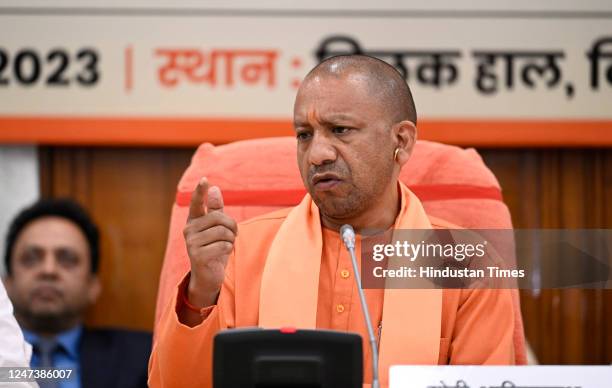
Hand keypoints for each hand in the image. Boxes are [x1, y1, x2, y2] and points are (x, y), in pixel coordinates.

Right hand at [183, 177, 236, 307]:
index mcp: (194, 220)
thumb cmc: (214, 248)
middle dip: (232, 226)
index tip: (204, 179)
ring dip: (231, 239)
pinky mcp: (197, 255)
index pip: (196, 203)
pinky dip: (228, 249)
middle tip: (233, 234)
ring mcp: (191, 243)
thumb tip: (214, 188)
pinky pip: (223, 246)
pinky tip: (222, 254)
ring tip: (227, 245)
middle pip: (218, 218)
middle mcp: (189, 229)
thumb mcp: (216, 228)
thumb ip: (215, 209)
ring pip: (222, 232)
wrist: (208, 275)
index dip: (200, 191)